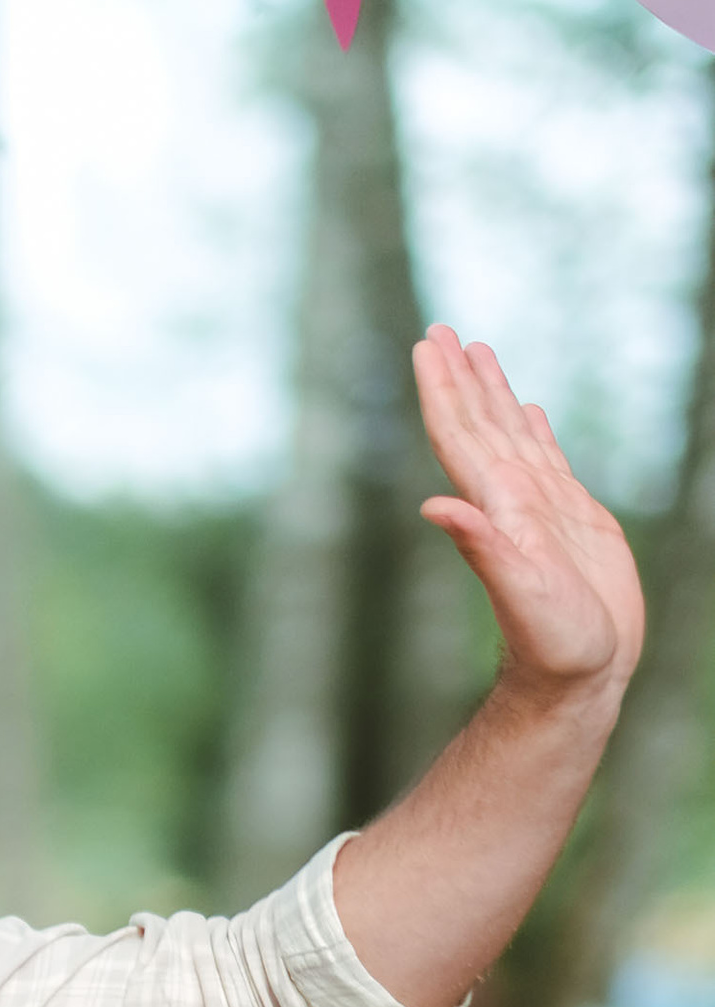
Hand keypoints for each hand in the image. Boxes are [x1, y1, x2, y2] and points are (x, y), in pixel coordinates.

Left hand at [414, 327, 643, 706]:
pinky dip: (534, 429)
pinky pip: (547, 459)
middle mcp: (510, 500)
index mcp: (497, 506)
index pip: (460, 436)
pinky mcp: (571, 519)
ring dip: (491, 392)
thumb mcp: (520, 594)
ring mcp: (539, 508)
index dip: (442, 391)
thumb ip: (481, 548)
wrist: (580, 676)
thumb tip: (432, 504)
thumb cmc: (553, 646)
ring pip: (511, 433)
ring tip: (476, 349)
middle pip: (478, 424)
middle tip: (439, 329)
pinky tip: (528, 409)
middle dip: (458, 376)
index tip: (425, 346)